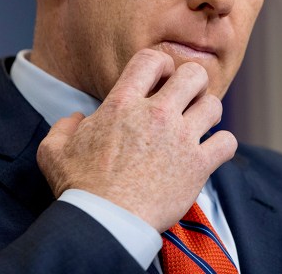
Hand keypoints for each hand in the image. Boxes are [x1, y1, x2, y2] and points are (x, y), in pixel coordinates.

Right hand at [36, 48, 237, 231]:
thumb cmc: (79, 188)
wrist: (104, 222)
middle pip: (193, 74)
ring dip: (207, 112)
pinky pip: (227, 142)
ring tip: (197, 125)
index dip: (161, 63)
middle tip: (186, 98)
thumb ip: (64, 128)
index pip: (151, 59)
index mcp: (123, 104)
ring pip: (214, 105)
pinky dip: (223, 146)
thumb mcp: (54, 151)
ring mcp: (180, 139)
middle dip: (193, 82)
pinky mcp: (197, 166)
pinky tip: (210, 153)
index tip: (160, 78)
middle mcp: (156, 115)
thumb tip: (76, 119)